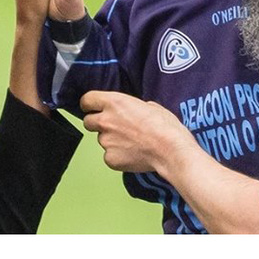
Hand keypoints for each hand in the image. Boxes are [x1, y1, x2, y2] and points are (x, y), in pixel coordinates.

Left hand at [80, 90, 195, 171]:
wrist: (171, 150)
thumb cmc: (165, 127)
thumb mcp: (149, 105)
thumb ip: (132, 106)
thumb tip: (132, 110)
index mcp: (113, 102)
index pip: (86, 100)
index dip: (89, 105)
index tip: (92, 108)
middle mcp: (105, 120)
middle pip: (88, 121)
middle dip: (98, 124)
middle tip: (114, 128)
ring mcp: (106, 141)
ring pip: (101, 140)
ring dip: (111, 140)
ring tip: (131, 143)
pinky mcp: (110, 158)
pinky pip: (109, 156)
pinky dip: (117, 156)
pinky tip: (133, 155)